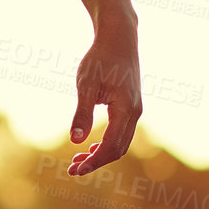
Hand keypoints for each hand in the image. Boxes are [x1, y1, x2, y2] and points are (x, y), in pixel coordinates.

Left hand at [66, 29, 141, 176]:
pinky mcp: (131, 105)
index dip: (94, 162)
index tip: (75, 170)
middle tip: (73, 169)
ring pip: (121, 142)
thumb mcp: (86, 85)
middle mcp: (135, 113)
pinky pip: (122, 132)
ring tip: (79, 160)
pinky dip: (107, 143)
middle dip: (96, 162)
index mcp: (125, 110)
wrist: (118, 38)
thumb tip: (75, 141)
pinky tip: (91, 145)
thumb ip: (82, 113)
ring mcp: (135, 110)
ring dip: (101, 154)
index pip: (111, 146)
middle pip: (118, 149)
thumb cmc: (100, 59)